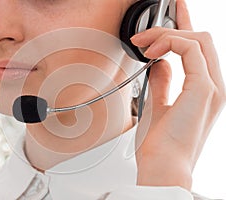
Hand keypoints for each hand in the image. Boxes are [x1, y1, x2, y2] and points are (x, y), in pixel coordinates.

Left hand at [130, 0, 225, 189]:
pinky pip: (190, 49)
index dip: (187, 24)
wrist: (162, 167)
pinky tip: (151, 53)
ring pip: (198, 39)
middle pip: (201, 38)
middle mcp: (214, 85)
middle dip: (172, 27)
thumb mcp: (159, 105)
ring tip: (143, 45)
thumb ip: (163, 83)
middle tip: (144, 36)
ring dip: (166, 35)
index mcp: (204, 90)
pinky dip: (169, 43)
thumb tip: (160, 64)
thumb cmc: (160, 144)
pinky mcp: (204, 88)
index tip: (175, 10)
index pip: (199, 48)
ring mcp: (213, 86)